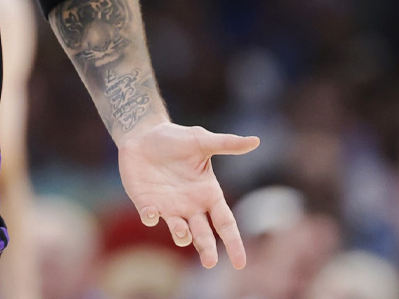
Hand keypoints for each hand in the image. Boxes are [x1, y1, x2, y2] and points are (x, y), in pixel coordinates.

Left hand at [117, 122, 259, 268]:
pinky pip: (149, 217)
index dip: (233, 242)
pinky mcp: (146, 203)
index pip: (225, 223)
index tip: (240, 263)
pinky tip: (151, 212)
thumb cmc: (175, 138)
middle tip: (209, 262)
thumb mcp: (201, 140)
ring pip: (179, 232)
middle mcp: (190, 206)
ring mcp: (168, 207)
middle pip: (203, 235)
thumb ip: (226, 144)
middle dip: (207, 249)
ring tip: (183, 232)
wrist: (143, 135)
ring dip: (181, 235)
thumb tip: (255, 140)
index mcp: (208, 194)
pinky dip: (150, 218)